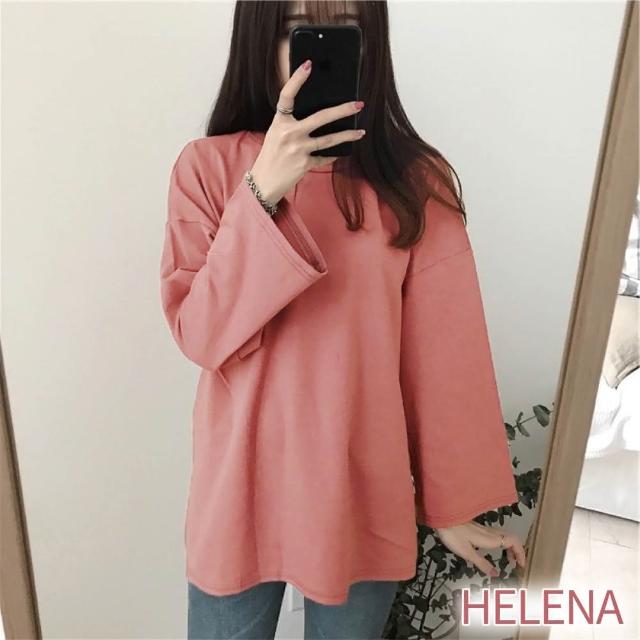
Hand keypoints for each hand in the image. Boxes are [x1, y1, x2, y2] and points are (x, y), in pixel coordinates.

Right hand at [250, 58, 365, 204]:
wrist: (263, 182)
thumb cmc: (271, 156)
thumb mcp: (276, 134)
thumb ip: (292, 123)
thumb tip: (318, 115)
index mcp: (280, 122)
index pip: (287, 95)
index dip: (297, 79)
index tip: (308, 65)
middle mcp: (289, 133)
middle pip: (321, 117)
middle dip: (343, 110)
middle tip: (359, 105)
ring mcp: (298, 149)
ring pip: (329, 139)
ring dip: (347, 135)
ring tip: (360, 132)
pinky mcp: (305, 164)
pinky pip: (324, 156)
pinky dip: (333, 154)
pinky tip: (342, 150)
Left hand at [434, 521, 526, 576]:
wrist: (442, 518)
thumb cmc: (453, 536)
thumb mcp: (467, 553)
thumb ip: (482, 564)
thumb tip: (496, 574)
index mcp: (490, 538)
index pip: (513, 542)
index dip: (521, 553)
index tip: (522, 565)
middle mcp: (490, 532)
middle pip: (511, 538)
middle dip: (518, 551)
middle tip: (517, 564)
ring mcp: (484, 528)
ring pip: (504, 536)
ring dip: (510, 547)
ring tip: (508, 560)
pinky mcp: (478, 527)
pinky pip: (496, 535)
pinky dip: (501, 543)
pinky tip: (494, 550)